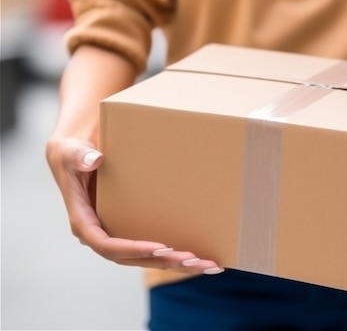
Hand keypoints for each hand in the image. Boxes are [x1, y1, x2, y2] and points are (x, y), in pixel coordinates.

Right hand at [46, 137, 223, 274]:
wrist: (79, 150)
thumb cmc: (72, 151)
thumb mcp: (70, 150)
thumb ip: (78, 155)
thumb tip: (94, 159)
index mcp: (84, 221)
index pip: (107, 244)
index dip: (133, 249)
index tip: (161, 248)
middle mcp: (100, 233)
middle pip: (133, 257)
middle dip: (163, 261)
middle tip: (194, 260)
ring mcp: (117, 233)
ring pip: (146, 258)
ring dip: (176, 263)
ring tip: (207, 265)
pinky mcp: (131, 228)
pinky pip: (153, 247)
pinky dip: (177, 254)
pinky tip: (202, 258)